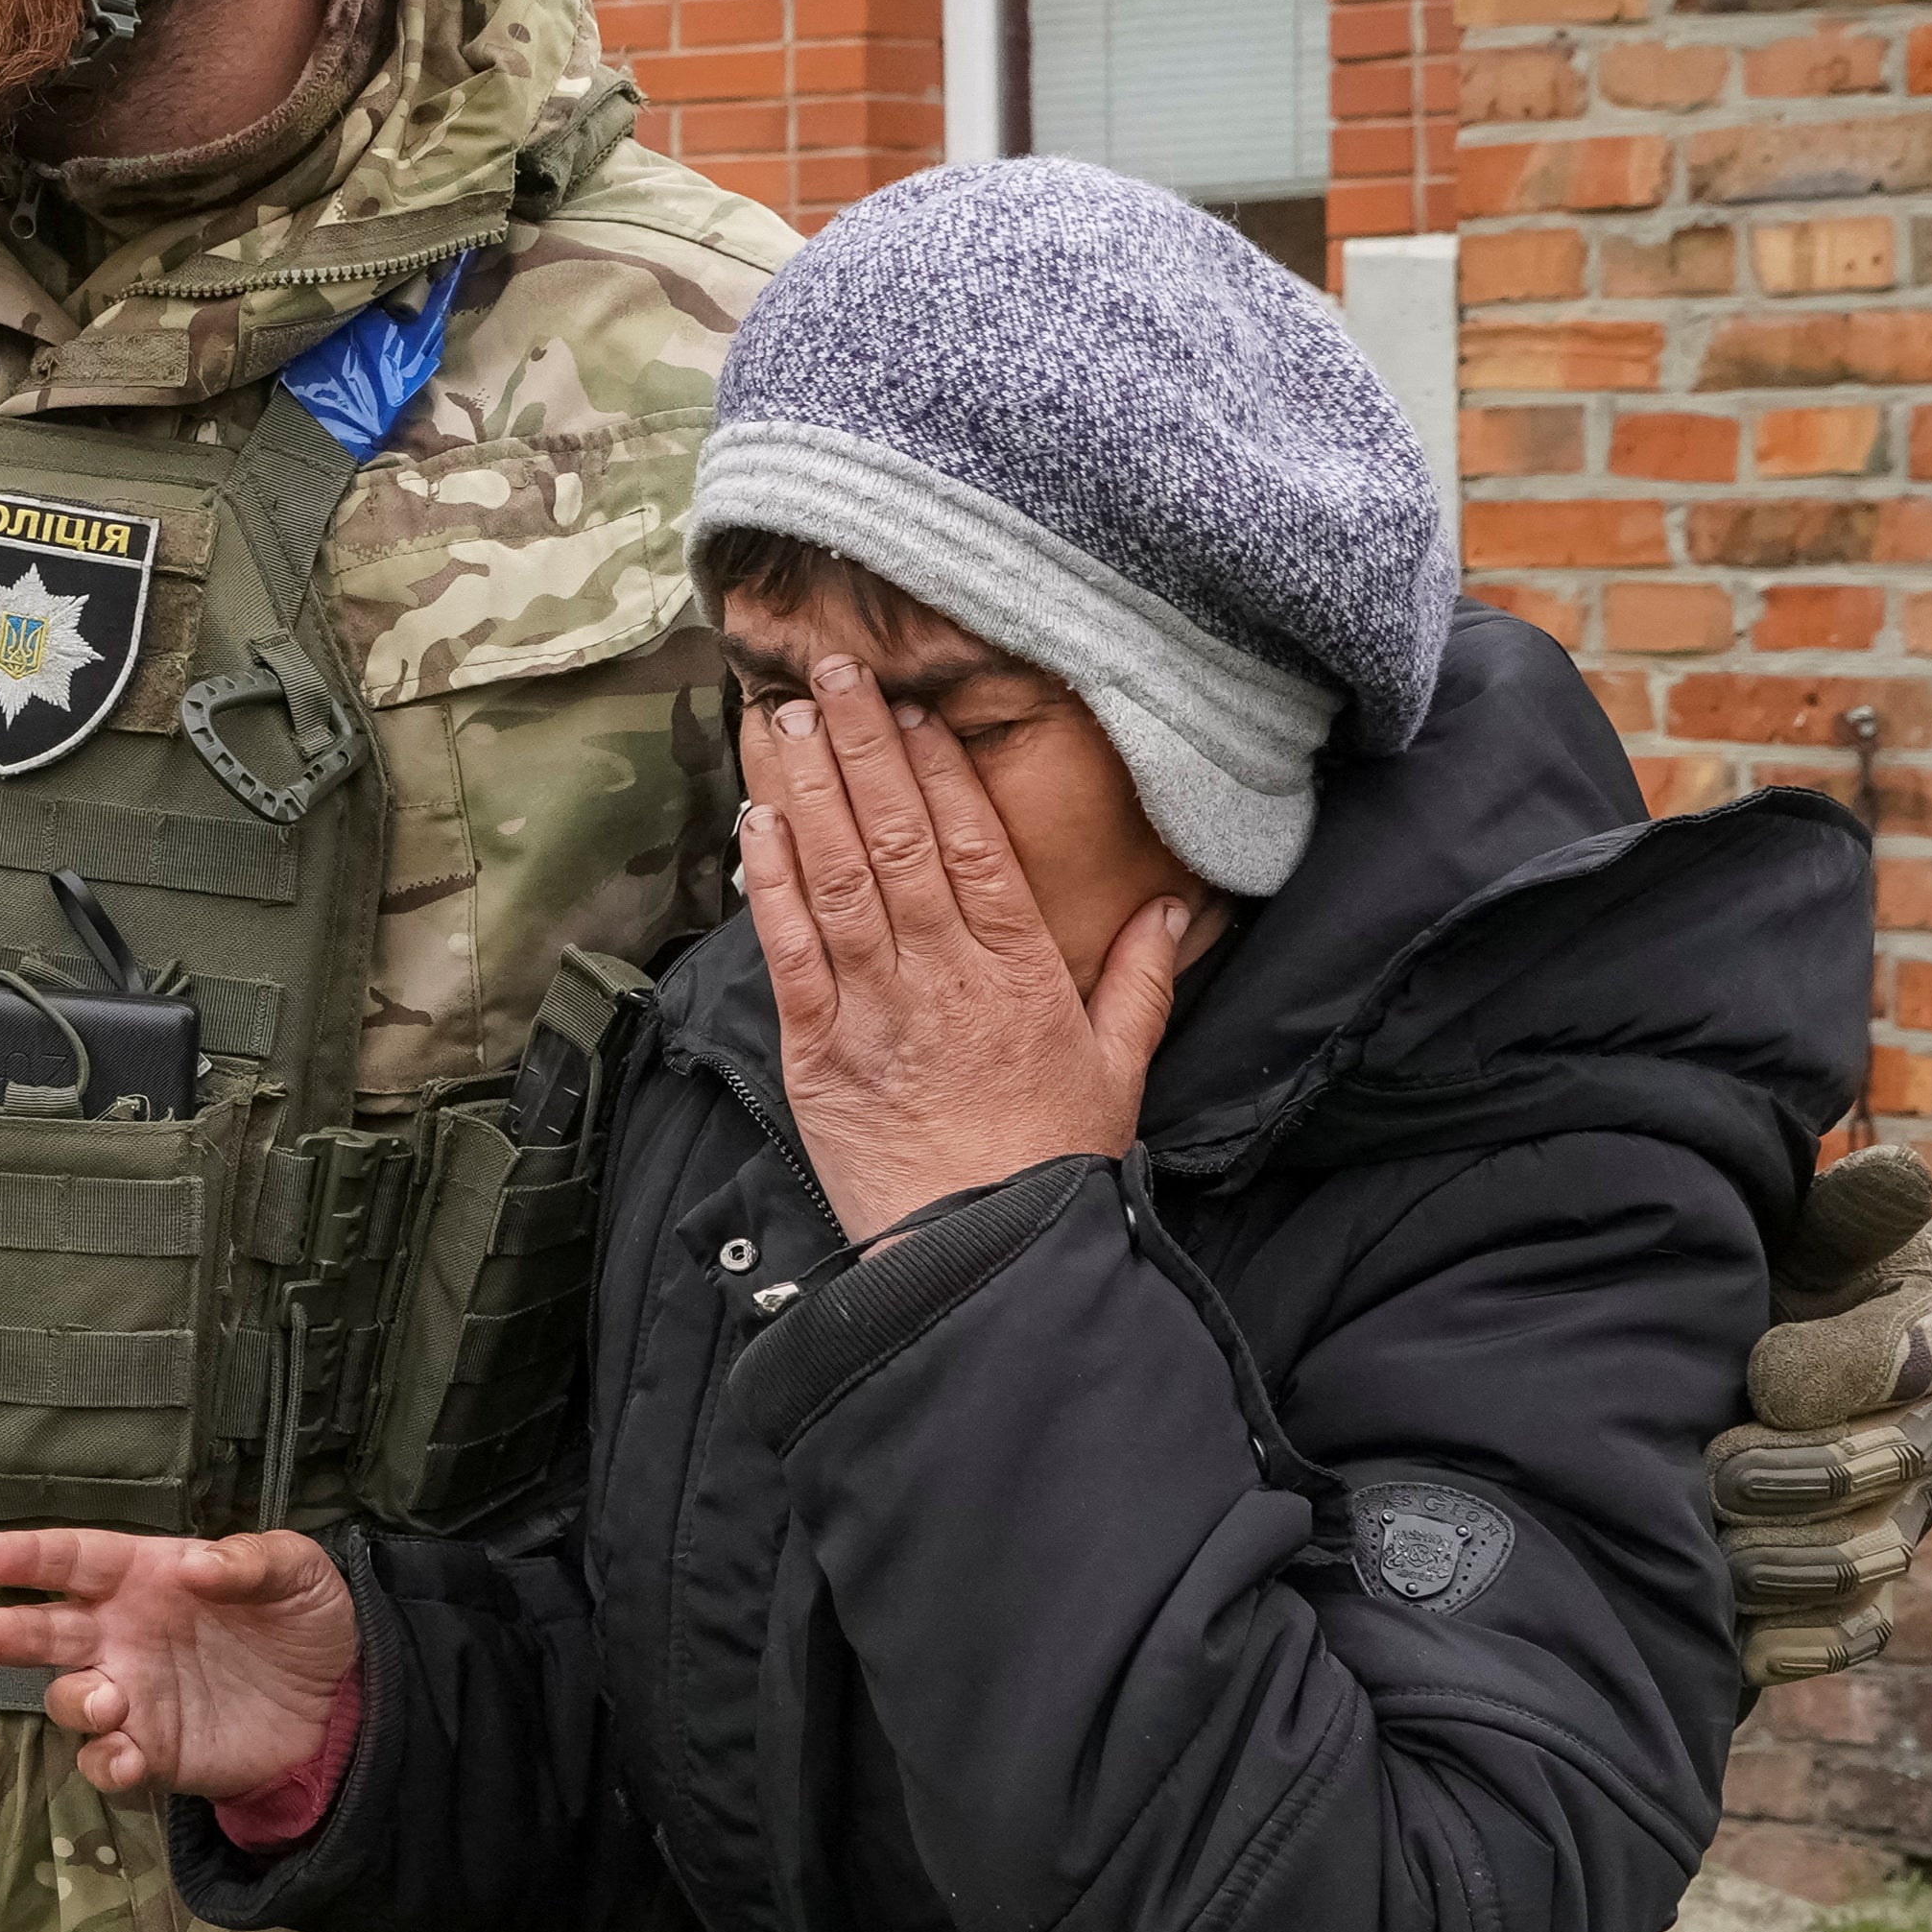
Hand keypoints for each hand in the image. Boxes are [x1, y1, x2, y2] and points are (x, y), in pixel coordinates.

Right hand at [0, 1528, 357, 1799]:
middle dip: (6, 1632)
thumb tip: (195, 1565)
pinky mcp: (151, 1751)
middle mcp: (122, 1633)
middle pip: (47, 1630)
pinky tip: (129, 1755)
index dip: (29, 1556)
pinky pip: (106, 1759)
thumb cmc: (302, 1620)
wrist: (340, 1704)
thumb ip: (251, 1560)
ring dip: (73, 1699)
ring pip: (68, 1697)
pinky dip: (106, 1760)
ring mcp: (132, 1695)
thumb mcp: (296, 1571)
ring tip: (106, 1700)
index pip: (75, 1560)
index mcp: (145, 1576)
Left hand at [736, 652, 1190, 1237]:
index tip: (912, 710)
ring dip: (809, 789)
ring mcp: (873, 1007)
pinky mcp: (815, 1049)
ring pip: (836, 875)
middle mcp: (942, 972)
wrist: (980, 1258)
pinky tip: (758, 822)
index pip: (972, 843)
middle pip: (896, 836)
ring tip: (787, 718)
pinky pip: (788, 949)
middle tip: (834, 674)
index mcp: (1018, 969)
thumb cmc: (1050, 1165)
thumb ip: (1142, 981)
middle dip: (862, 747)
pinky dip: (770, 881)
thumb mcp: (1119, 1070)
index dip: (935, 769)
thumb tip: (1174, 909)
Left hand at [1709, 1144, 1931, 1684]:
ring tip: (1708, 1531)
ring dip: (1782, 1554)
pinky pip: (1855, 1632)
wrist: (1715, 1366)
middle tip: (1715, 1462)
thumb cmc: (1775, 1287)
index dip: (1848, 1373)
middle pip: (1893, 1470)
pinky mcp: (1866, 1591)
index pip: (1927, 1359)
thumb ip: (1845, 1215)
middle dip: (1800, 1471)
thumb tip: (1896, 1174)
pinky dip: (1796, 1636)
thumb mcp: (1804, 1238)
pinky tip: (1737, 1632)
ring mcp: (1906, 1518)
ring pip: (1868, 1558)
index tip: (1762, 1370)